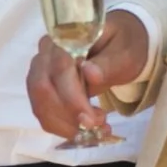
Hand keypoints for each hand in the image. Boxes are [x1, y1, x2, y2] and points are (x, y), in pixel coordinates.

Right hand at [26, 10, 151, 139]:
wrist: (119, 45)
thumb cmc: (122, 45)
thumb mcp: (125, 52)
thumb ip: (108, 64)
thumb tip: (89, 74)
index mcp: (66, 37)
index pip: (59, 68)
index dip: (71, 97)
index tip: (89, 119)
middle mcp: (47, 53)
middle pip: (42, 89)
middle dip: (67, 115)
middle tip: (96, 127)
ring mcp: (42, 71)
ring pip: (40, 105)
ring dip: (65, 125)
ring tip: (97, 128)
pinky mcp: (45, 89)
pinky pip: (45, 113)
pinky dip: (63, 128)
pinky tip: (86, 130)